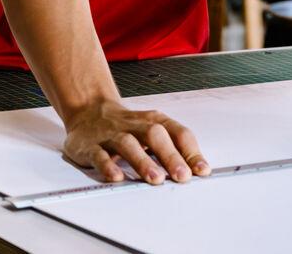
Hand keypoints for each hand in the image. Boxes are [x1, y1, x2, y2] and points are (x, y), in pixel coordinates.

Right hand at [62, 99, 209, 183]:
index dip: (192, 152)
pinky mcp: (91, 146)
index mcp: (155, 121)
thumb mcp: (152, 131)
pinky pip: (99, 155)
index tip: (202, 170)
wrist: (89, 111)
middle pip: (156, 136)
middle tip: (182, 176)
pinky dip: (108, 166)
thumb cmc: (128, 126)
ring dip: (143, 162)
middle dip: (171, 156)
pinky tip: (116, 177)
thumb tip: (195, 170)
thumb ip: (172, 148)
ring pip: (129, 145)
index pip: (178, 134)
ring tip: (156, 179)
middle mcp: (136, 126)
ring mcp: (113, 135)